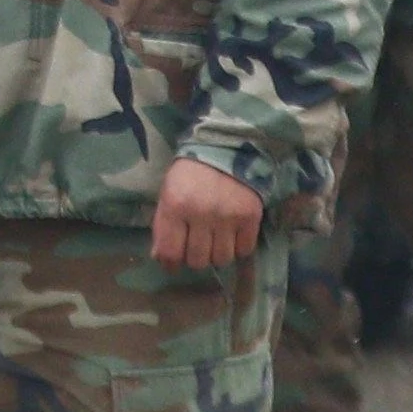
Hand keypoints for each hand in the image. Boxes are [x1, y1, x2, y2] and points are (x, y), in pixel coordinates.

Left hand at [149, 156, 263, 268]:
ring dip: (217, 254)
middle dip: (195, 257)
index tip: (174, 263)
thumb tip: (162, 259)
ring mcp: (228, 217)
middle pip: (197, 260)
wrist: (227, 149)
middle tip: (197, 246)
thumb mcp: (168, 193)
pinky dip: (238, 247)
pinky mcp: (250, 217)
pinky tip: (233, 234)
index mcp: (175, 206)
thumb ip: (164, 225)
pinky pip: (244, 250)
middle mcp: (201, 214)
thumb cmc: (191, 173)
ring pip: (221, 259)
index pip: (170, 252)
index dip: (171, 263)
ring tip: (215, 240)